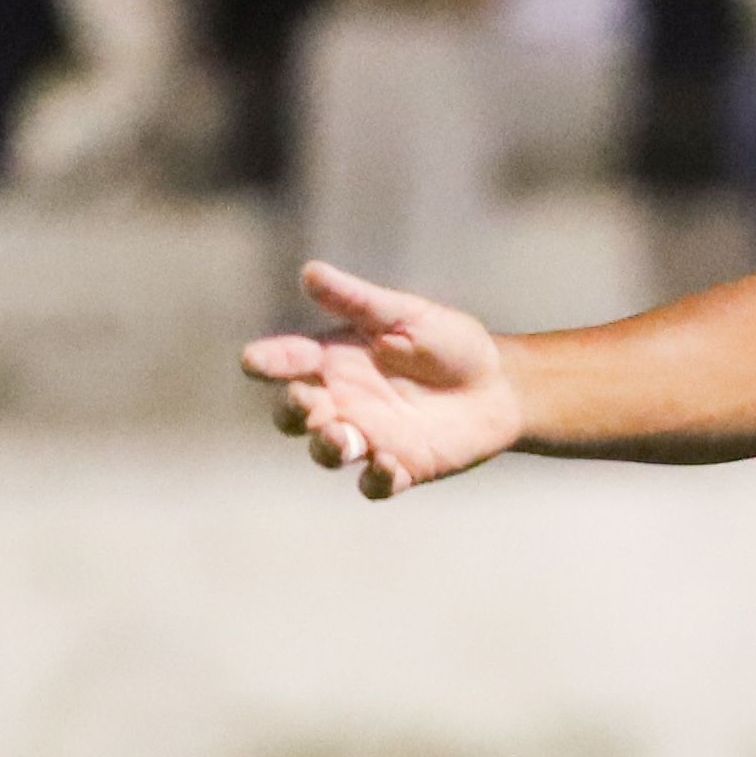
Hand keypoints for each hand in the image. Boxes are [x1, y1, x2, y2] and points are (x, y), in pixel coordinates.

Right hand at [245, 264, 525, 499]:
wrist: (500, 384)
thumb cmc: (446, 343)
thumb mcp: (405, 314)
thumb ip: (357, 300)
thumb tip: (310, 272)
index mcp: (333, 360)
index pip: (287, 362)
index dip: (268, 362)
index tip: (255, 360)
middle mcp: (341, 401)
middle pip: (294, 414)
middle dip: (291, 410)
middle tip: (303, 400)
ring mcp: (368, 437)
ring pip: (327, 451)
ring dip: (328, 447)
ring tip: (343, 436)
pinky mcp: (401, 468)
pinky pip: (375, 484)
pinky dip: (376, 478)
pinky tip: (388, 463)